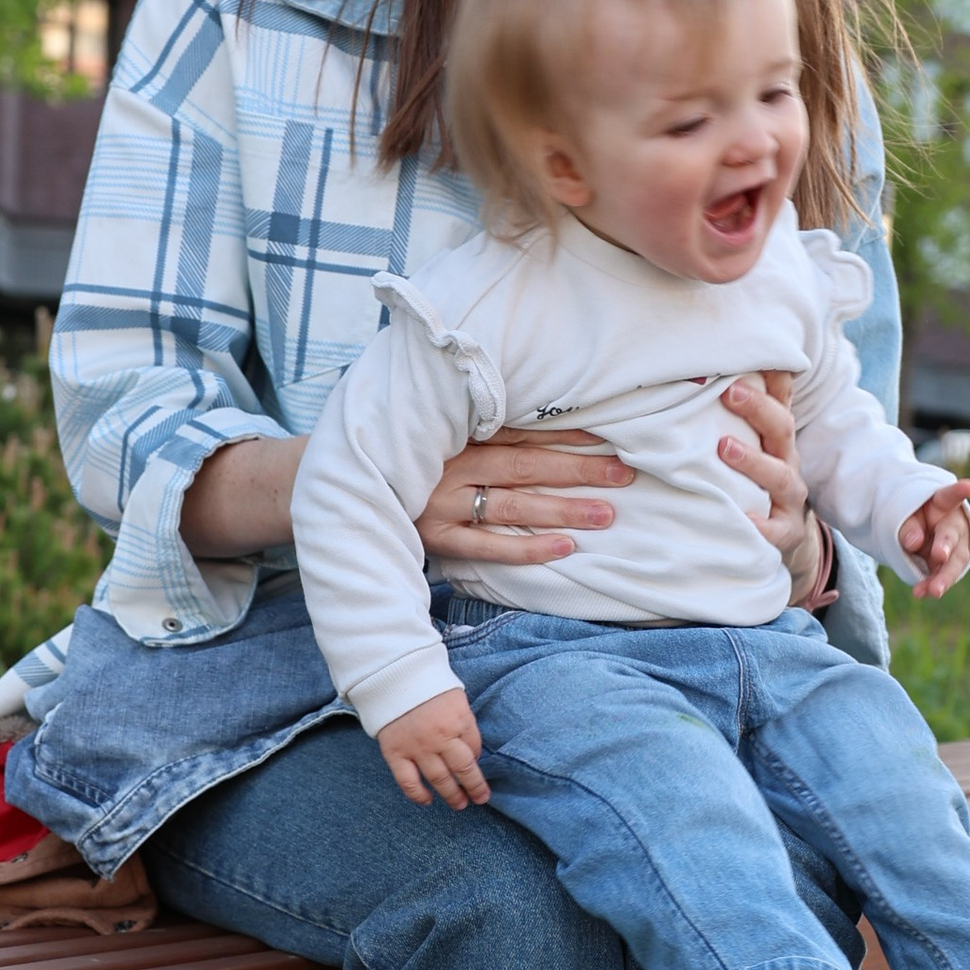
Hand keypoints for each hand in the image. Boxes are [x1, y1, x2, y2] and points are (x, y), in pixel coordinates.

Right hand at [379, 686, 489, 807]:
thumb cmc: (427, 685)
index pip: (474, 749)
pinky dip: (418, 795)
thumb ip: (464, 725)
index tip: (475, 766)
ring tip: (459, 804)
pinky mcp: (395, 753)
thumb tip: (470, 754)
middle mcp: (440, 738)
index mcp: (458, 721)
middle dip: (474, 787)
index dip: (477, 760)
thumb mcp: (456, 699)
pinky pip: (408, 782)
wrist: (391, 676)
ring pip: (439, 780)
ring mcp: (417, 748)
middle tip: (480, 798)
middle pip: (463, 770)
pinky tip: (427, 801)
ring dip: (452, 795)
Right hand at [420, 430, 633, 566]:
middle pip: (524, 467)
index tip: (608, 437)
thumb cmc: (404, 459)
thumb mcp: (436, 434)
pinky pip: (488, 546)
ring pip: (512, 505)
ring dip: (562, 509)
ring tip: (607, 514)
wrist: (346, 489)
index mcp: (456, 435)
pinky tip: (565, 547)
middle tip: (623, 474)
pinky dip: (527, 547)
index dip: (565, 434)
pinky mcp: (435, 538)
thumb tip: (538, 423)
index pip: (520, 432)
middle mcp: (452, 466)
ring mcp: (443, 503)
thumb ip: (477, 428)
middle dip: (577, 470)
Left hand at [718, 374, 822, 601]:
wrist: (778, 537)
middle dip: (758, 409)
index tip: (745, 360)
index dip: (769, 380)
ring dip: (754, 461)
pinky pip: (775, 530)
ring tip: (725, 448)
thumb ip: (743, 412)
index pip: (779, 401)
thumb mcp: (753, 444)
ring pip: (780, 477)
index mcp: (777, 439)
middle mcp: (787, 462)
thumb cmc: (755, 481)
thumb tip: (724, 369)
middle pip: (781, 429)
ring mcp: (788, 499)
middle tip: (729, 393)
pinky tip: (744, 518)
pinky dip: (760, 525)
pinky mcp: (784, 533)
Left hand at [899, 479, 969, 598]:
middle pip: (953, 535)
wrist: (916, 529)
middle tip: (939, 555)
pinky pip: (942, 576)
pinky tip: (920, 593)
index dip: (959, 491)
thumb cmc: (912, 516)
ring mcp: (954, 547)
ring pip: (954, 562)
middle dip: (946, 546)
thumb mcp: (903, 515)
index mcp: (943, 504)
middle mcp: (954, 524)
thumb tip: (914, 542)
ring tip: (933, 590)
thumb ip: (907, 526)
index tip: (968, 486)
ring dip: (943, 576)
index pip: (950, 495)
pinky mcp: (948, 565)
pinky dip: (931, 585)